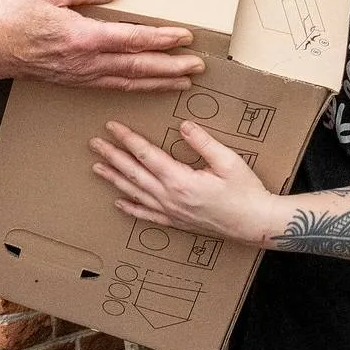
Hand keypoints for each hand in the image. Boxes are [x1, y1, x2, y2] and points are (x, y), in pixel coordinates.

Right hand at [0, 0, 203, 89]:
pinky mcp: (74, 80)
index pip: (132, 40)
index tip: (185, 37)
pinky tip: (146, 85)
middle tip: (198, 65)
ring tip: (184, 81)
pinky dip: (135, 87)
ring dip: (159, 81)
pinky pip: (112, 86)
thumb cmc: (12, 16)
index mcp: (82, 37)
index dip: (162, 39)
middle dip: (171, 66)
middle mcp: (86, 61)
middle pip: (137, 66)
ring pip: (128, 81)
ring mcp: (80, 75)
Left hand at [90, 120, 284, 245]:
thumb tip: (183, 125)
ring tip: (97, 168)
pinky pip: (147, 216)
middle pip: (134, 173)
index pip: (146, 154)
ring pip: (135, 193)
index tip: (112, 126)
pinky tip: (118, 203)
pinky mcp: (177, 222)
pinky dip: (131, 208)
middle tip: (95, 143)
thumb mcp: (228, 161)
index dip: (127, 139)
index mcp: (181, 180)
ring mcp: (171, 212)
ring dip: (115, 179)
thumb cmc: (246, 192)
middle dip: (112, 156)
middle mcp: (170, 198)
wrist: (255, 224)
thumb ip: (203, 142)